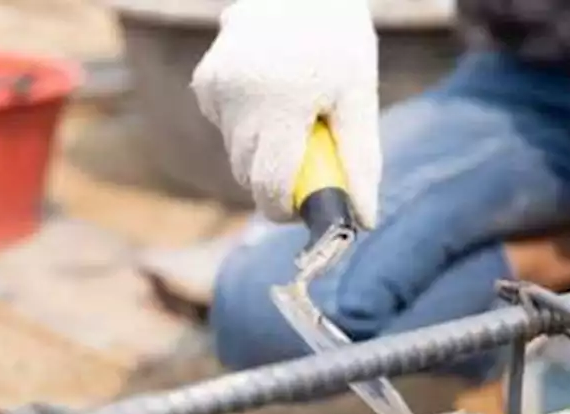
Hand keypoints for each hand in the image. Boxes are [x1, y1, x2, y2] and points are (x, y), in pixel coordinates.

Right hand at [190, 0, 381, 225]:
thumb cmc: (339, 38)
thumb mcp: (359, 96)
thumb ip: (360, 160)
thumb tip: (364, 219)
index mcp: (280, 103)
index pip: (267, 184)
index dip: (284, 209)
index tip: (301, 209)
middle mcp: (238, 96)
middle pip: (248, 173)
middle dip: (275, 179)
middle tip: (308, 156)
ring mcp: (215, 87)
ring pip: (235, 151)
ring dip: (261, 149)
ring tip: (291, 114)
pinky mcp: (205, 80)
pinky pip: (225, 126)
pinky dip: (246, 124)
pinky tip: (269, 94)